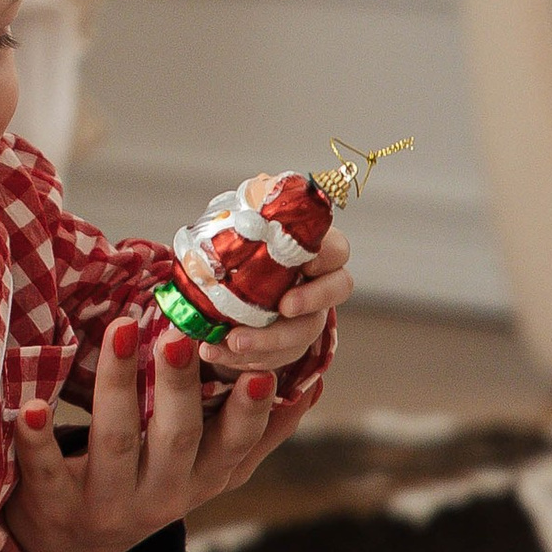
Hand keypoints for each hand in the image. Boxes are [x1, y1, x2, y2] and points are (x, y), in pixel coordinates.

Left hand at [7, 318, 322, 551]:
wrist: (71, 547)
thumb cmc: (148, 484)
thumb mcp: (207, 470)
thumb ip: (255, 433)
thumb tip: (312, 382)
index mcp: (202, 479)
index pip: (234, 446)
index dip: (249, 414)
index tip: (262, 372)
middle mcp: (161, 495)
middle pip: (176, 438)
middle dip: (180, 387)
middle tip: (178, 335)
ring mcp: (107, 503)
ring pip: (116, 442)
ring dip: (118, 384)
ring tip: (120, 330)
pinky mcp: (53, 505)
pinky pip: (46, 469)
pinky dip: (38, 438)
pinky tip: (29, 406)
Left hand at [194, 185, 353, 374]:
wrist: (215, 291)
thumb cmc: (233, 250)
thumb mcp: (236, 227)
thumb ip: (250, 213)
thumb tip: (256, 190)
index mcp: (312, 248)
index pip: (337, 249)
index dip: (327, 256)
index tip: (306, 262)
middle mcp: (318, 283)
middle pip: (336, 292)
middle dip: (311, 301)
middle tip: (282, 308)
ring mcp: (306, 317)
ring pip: (304, 334)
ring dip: (268, 342)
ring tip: (228, 343)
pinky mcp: (285, 347)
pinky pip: (276, 360)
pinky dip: (244, 360)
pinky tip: (215, 354)